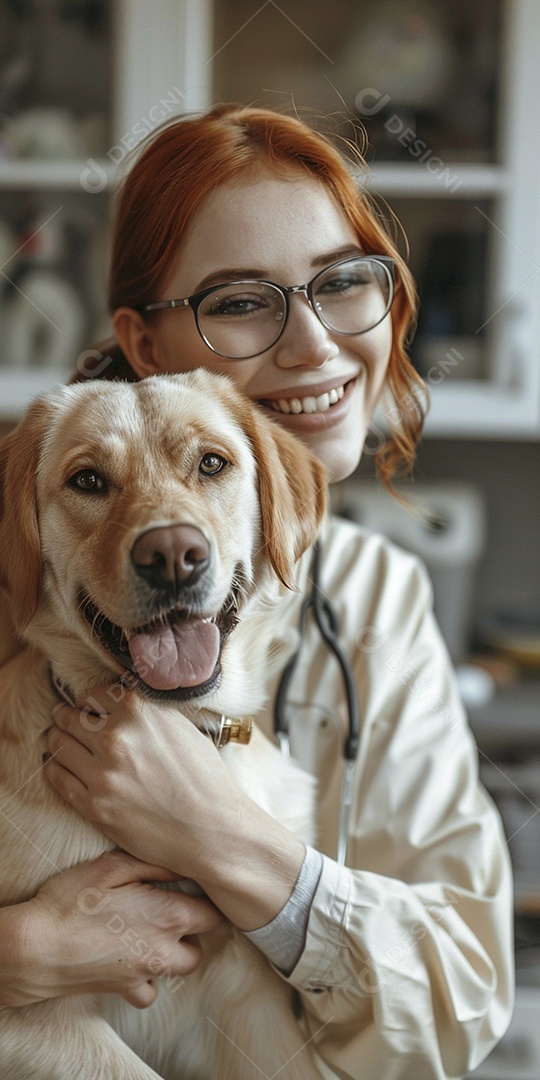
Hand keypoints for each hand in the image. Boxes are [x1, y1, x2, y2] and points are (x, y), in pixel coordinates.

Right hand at [1, 850, 222, 1007]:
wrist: (36, 949)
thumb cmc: (71, 901)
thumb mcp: (113, 865)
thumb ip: (155, 863)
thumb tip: (184, 862)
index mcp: (169, 914)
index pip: (214, 912)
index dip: (210, 899)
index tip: (199, 889)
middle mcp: (165, 948)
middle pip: (203, 944)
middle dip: (196, 928)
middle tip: (175, 907)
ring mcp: (146, 973)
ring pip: (182, 968)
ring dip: (176, 952)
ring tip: (156, 932)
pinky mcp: (125, 990)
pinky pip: (150, 992)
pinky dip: (148, 979)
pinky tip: (136, 960)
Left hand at [45, 687, 304, 929]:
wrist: (212, 830)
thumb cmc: (205, 780)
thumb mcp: (182, 729)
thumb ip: (148, 713)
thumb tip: (121, 701)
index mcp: (139, 711)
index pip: (93, 694)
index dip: (90, 701)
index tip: (89, 708)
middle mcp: (116, 737)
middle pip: (69, 716)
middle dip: (66, 718)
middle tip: (65, 722)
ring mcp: (102, 773)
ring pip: (57, 744)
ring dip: (56, 741)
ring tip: (59, 743)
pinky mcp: (94, 806)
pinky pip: (57, 778)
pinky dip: (54, 769)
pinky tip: (59, 767)